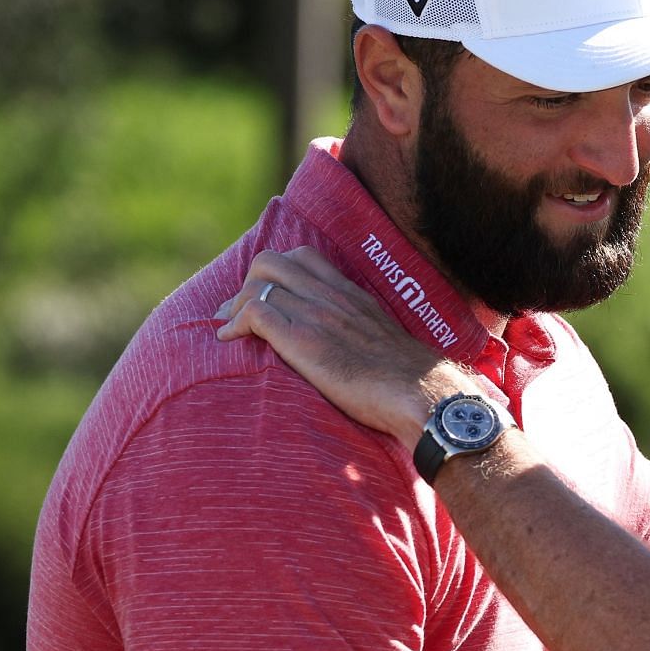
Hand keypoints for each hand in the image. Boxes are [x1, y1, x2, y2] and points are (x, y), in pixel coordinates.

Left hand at [215, 247, 478, 449]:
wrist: (420, 393)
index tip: (265, 296)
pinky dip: (235, 324)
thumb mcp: (384, 340)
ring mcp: (316, 315)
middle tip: (238, 313)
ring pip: (258, 284)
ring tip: (230, 328)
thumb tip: (350, 351)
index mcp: (350, 294)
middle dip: (247, 284)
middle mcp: (331, 296)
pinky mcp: (303, 341)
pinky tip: (229, 340)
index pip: (303, 257)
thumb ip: (361, 333)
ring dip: (235, 305)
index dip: (275, 272)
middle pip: (270, 262)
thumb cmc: (408, 381)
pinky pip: (255, 313)